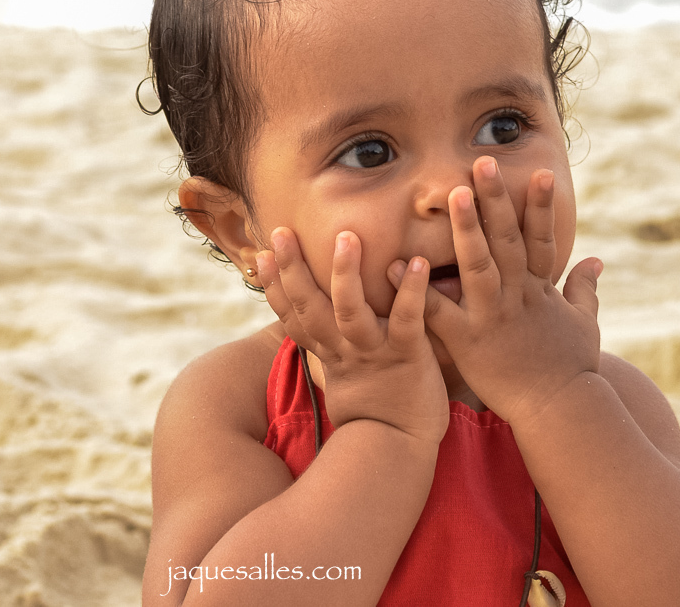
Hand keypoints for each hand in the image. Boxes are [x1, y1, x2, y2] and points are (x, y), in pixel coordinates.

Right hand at [256, 227, 448, 446]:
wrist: (401, 447)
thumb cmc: (373, 409)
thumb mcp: (340, 376)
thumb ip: (329, 346)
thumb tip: (315, 324)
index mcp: (328, 351)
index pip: (292, 318)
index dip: (274, 288)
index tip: (261, 256)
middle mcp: (343, 349)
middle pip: (310, 307)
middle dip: (293, 270)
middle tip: (280, 232)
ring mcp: (372, 352)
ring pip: (351, 311)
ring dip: (346, 274)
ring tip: (346, 237)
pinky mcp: (406, 356)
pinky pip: (407, 320)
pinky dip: (412, 292)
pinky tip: (418, 264)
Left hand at [413, 157, 601, 425]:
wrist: (559, 410)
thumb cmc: (570, 369)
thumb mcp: (584, 325)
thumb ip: (585, 290)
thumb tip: (595, 260)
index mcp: (540, 289)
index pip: (541, 238)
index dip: (541, 206)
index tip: (540, 172)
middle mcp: (517, 295)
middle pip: (506, 240)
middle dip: (496, 200)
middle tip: (482, 162)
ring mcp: (492, 315)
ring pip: (477, 264)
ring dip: (466, 228)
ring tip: (454, 194)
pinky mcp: (468, 340)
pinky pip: (436, 309)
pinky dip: (415, 287)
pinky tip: (393, 263)